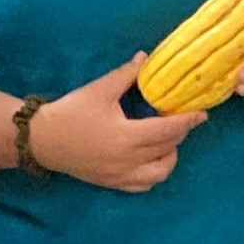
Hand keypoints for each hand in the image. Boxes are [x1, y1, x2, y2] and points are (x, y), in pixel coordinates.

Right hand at [33, 55, 207, 191]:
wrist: (41, 140)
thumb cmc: (71, 112)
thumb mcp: (100, 90)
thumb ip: (127, 75)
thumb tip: (146, 58)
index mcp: (126, 137)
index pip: (168, 131)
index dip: (188, 121)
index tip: (202, 113)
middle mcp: (127, 161)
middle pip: (167, 150)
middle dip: (180, 134)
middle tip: (183, 118)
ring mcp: (120, 176)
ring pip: (159, 174)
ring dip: (170, 156)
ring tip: (167, 139)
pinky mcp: (112, 183)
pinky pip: (143, 185)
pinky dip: (154, 173)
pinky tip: (152, 158)